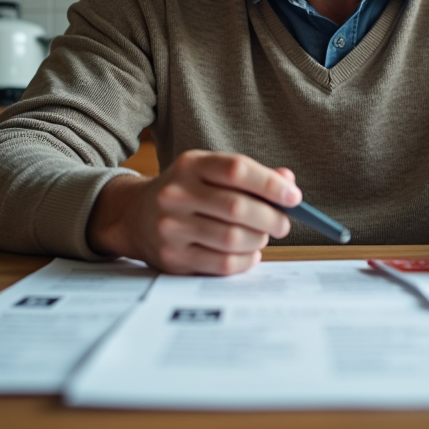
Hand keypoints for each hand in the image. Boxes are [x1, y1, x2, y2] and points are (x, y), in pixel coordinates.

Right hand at [87, 150, 301, 274]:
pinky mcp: (172, 258)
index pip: (237, 169)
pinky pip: (222, 264)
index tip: (294, 197)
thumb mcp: (210, 173)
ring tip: (262, 237)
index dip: (271, 184)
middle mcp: (176, 193)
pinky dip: (245, 260)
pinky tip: (249, 253)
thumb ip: (250, 176)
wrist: (134, 216)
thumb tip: (287, 183)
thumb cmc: (186, 192)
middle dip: (271, 218)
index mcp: (190, 164)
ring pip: (233, 238)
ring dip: (259, 240)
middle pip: (238, 208)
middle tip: (284, 223)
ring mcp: (171, 227)